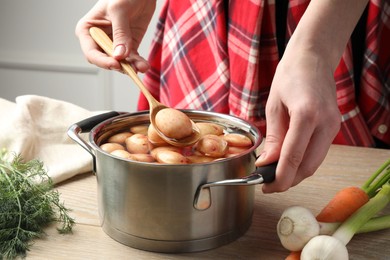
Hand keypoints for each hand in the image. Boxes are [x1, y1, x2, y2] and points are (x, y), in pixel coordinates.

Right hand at [75, 0, 155, 71]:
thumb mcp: (119, 10)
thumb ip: (120, 32)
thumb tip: (120, 55)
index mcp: (88, 30)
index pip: (91, 52)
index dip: (102, 61)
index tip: (116, 63)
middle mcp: (99, 39)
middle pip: (105, 60)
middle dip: (118, 66)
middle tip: (131, 69)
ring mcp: (114, 44)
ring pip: (120, 62)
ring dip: (131, 67)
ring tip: (141, 67)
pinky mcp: (128, 45)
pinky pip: (132, 58)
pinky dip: (138, 63)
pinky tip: (144, 66)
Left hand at [256, 48, 340, 192]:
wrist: (313, 58)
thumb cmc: (289, 76)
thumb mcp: (274, 107)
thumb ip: (273, 138)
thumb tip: (266, 163)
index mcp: (307, 114)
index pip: (292, 157)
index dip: (278, 177)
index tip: (265, 186)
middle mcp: (325, 122)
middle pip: (308, 166)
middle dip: (288, 181)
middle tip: (268, 185)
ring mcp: (334, 125)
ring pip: (315, 162)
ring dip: (296, 174)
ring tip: (275, 176)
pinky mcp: (334, 127)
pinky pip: (318, 152)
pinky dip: (303, 162)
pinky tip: (288, 162)